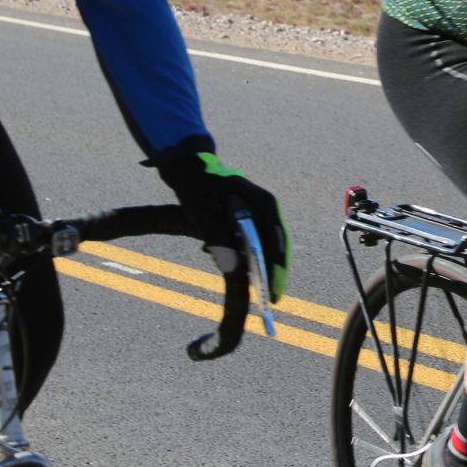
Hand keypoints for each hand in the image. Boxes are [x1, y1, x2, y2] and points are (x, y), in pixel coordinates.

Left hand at [156, 143, 289, 301]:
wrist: (189, 166)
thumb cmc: (198, 188)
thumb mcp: (205, 216)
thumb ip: (220, 240)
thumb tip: (234, 270)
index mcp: (263, 204)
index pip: (277, 242)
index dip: (277, 270)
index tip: (274, 294)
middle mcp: (266, 207)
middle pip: (277, 246)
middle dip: (273, 273)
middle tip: (271, 300)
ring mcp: (259, 209)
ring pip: (268, 244)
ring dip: (262, 264)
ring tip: (258, 289)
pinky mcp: (249, 213)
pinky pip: (257, 238)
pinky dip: (252, 255)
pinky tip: (238, 266)